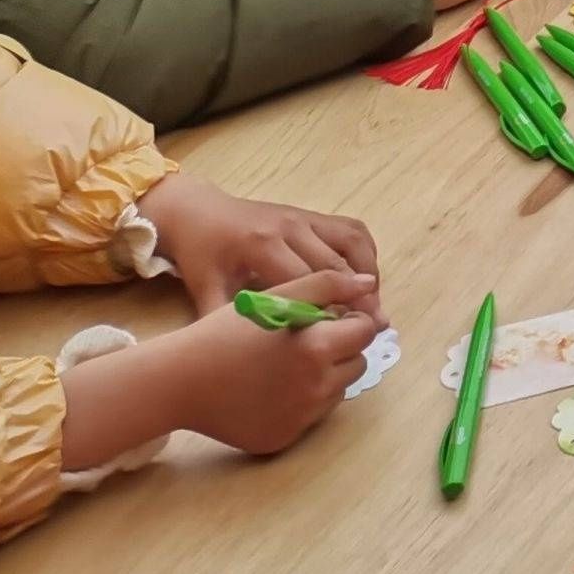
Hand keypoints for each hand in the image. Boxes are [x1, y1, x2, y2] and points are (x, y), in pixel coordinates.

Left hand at [139, 174, 382, 316]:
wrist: (198, 213)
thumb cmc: (203, 257)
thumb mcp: (205, 292)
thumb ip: (226, 321)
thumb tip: (251, 359)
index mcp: (262, 247)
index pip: (309, 280)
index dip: (332, 307)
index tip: (348, 333)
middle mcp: (289, 228)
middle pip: (336, 264)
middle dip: (360, 295)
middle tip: (375, 326)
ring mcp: (304, 217)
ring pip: (352, 243)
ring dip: (369, 273)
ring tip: (374, 303)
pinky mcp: (312, 214)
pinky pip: (351, 230)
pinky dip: (365, 253)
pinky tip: (367, 277)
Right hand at [162, 270, 383, 453]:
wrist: (178, 381)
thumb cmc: (225, 332)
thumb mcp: (276, 297)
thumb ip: (327, 285)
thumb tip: (369, 284)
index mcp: (318, 348)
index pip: (365, 332)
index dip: (350, 322)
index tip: (327, 319)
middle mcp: (317, 388)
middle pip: (356, 364)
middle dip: (340, 350)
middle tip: (303, 342)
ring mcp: (301, 418)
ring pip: (337, 392)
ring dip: (324, 377)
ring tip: (284, 365)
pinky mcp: (285, 439)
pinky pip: (310, 417)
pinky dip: (300, 403)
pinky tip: (269, 390)